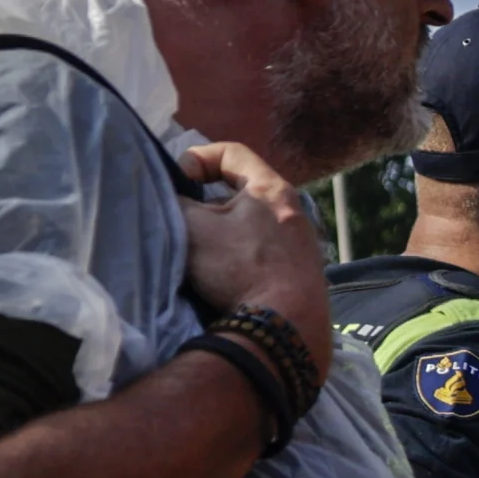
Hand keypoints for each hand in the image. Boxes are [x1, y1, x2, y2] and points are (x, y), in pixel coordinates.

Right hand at [177, 141, 329, 359]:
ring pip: (250, 226)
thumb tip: (176, 200)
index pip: (232, 152)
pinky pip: (262, 253)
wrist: (286, 325)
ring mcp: (302, 246)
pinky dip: (240, 257)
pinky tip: (225, 277)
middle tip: (186, 221)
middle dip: (207, 202)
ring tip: (201, 253)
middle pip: (241, 192)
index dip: (197, 158)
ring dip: (222, 234)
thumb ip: (179, 202)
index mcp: (272, 189)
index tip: (180, 183)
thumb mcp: (194, 227)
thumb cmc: (240, 266)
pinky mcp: (301, 276)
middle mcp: (294, 212)